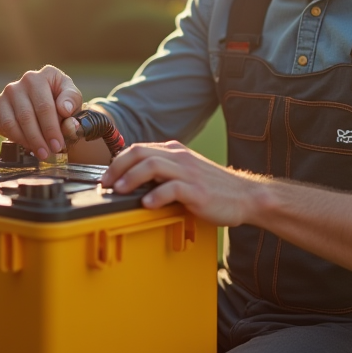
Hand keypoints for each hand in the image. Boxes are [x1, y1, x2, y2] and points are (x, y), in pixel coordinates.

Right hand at [0, 65, 83, 157]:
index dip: (51, 129)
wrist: (51, 108)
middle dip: (38, 139)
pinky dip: (11, 137)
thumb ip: (73, 104)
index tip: (57, 144)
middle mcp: (24, 80)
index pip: (44, 106)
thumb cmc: (63, 104)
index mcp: (45, 75)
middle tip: (47, 154)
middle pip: (27, 116)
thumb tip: (64, 109)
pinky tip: (24, 144)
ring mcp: (7, 93)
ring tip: (39, 153)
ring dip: (25, 141)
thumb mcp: (75, 101)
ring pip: (12, 123)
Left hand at [100, 141, 266, 226]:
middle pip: (140, 153)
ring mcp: (189, 173)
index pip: (138, 148)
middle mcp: (180, 158)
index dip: (117, 162)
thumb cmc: (213, 188)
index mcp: (175, 152)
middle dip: (117, 168)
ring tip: (119, 191)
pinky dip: (156, 196)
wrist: (245, 196)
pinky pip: (172, 189)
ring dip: (130, 178)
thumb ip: (163, 173)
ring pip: (152, 166)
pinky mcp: (197, 191)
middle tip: (106, 185)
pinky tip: (147, 204)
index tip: (105, 178)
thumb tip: (131, 182)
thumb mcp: (185, 173)